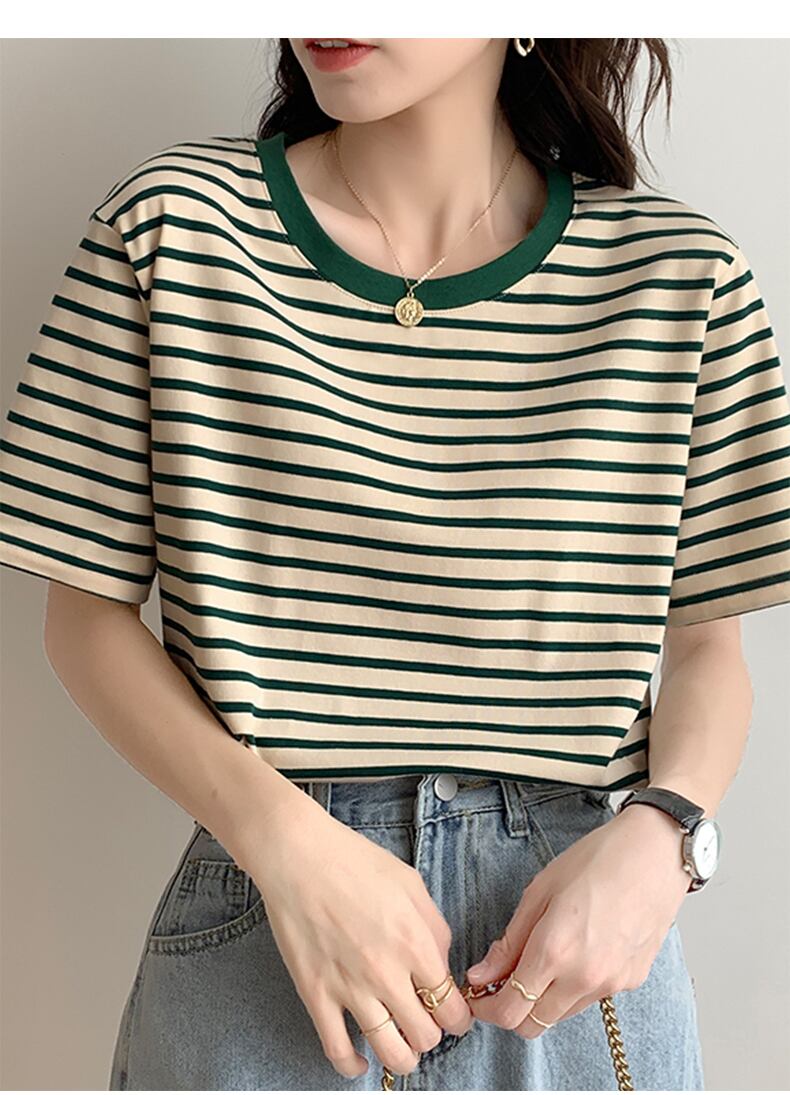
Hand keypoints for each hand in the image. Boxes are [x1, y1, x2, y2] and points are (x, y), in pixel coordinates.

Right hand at [244, 789, 472, 1079]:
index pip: (451, 1007)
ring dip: (402, 1058)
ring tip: (403, 1048)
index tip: (454, 1017)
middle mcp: (387, 974)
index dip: (458, 1019)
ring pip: (389, 1052)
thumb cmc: (354, 861)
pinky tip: (360, 1063)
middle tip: (424, 1022)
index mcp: (416, 944)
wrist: (299, 857)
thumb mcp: (412, 884)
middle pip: (425, 1036)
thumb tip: (440, 964)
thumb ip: (434, 927)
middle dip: (431, 1034)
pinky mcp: (316, 995)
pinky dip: (352, 1067)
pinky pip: (337, 1050)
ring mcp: (350, 989)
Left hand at [463, 803, 690, 1036]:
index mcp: (555, 951)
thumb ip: (510, 941)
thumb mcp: (540, 891)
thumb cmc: (597, 860)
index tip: (476, 995)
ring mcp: (610, 984)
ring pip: (561, 1015)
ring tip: (536, 962)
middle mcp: (584, 978)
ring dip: (540, 1001)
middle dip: (509, 1011)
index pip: (510, 1011)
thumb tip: (481, 974)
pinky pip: (589, 999)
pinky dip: (570, 988)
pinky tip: (572, 953)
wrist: (654, 854)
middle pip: (533, 1026)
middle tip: (499, 983)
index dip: (485, 1009)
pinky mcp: (630, 981)